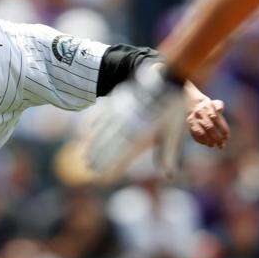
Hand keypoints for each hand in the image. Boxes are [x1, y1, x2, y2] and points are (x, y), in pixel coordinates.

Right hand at [85, 63, 186, 183]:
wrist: (166, 80)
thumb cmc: (172, 110)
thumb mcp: (172, 135)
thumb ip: (167, 156)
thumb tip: (169, 177)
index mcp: (139, 136)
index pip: (120, 155)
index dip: (110, 167)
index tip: (102, 176)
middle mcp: (126, 125)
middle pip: (107, 145)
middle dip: (98, 157)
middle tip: (89, 168)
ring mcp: (120, 112)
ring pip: (102, 131)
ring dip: (93, 144)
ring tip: (86, 155)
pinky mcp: (118, 101)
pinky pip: (103, 115)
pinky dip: (96, 124)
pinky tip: (90, 130)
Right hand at [187, 98, 228, 147]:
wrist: (194, 105)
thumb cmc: (210, 107)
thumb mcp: (216, 103)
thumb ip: (219, 106)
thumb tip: (219, 109)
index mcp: (207, 107)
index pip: (215, 118)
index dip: (222, 128)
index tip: (227, 136)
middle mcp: (200, 113)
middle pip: (209, 127)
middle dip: (216, 137)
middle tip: (221, 145)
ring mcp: (193, 119)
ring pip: (200, 132)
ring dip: (207, 140)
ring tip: (213, 145)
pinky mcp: (190, 125)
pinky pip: (194, 134)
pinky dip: (200, 140)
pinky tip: (206, 143)